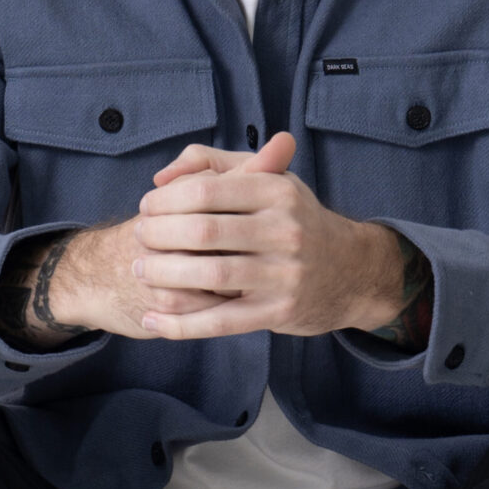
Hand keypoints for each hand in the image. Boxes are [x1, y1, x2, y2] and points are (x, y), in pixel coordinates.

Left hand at [131, 131, 393, 340]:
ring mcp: (285, 274)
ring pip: (209, 276)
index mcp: (277, 190)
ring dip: (163, 275)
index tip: (147, 207)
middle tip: (138, 237)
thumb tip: (162, 178)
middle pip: (203, 233)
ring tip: (141, 270)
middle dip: (158, 236)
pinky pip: (221, 321)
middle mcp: (285, 230)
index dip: (166, 200)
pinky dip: (181, 324)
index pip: (206, 191)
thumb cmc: (294, 219)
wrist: (350, 271)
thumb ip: (213, 164)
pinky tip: (153, 319)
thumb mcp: (267, 178)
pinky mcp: (280, 311)